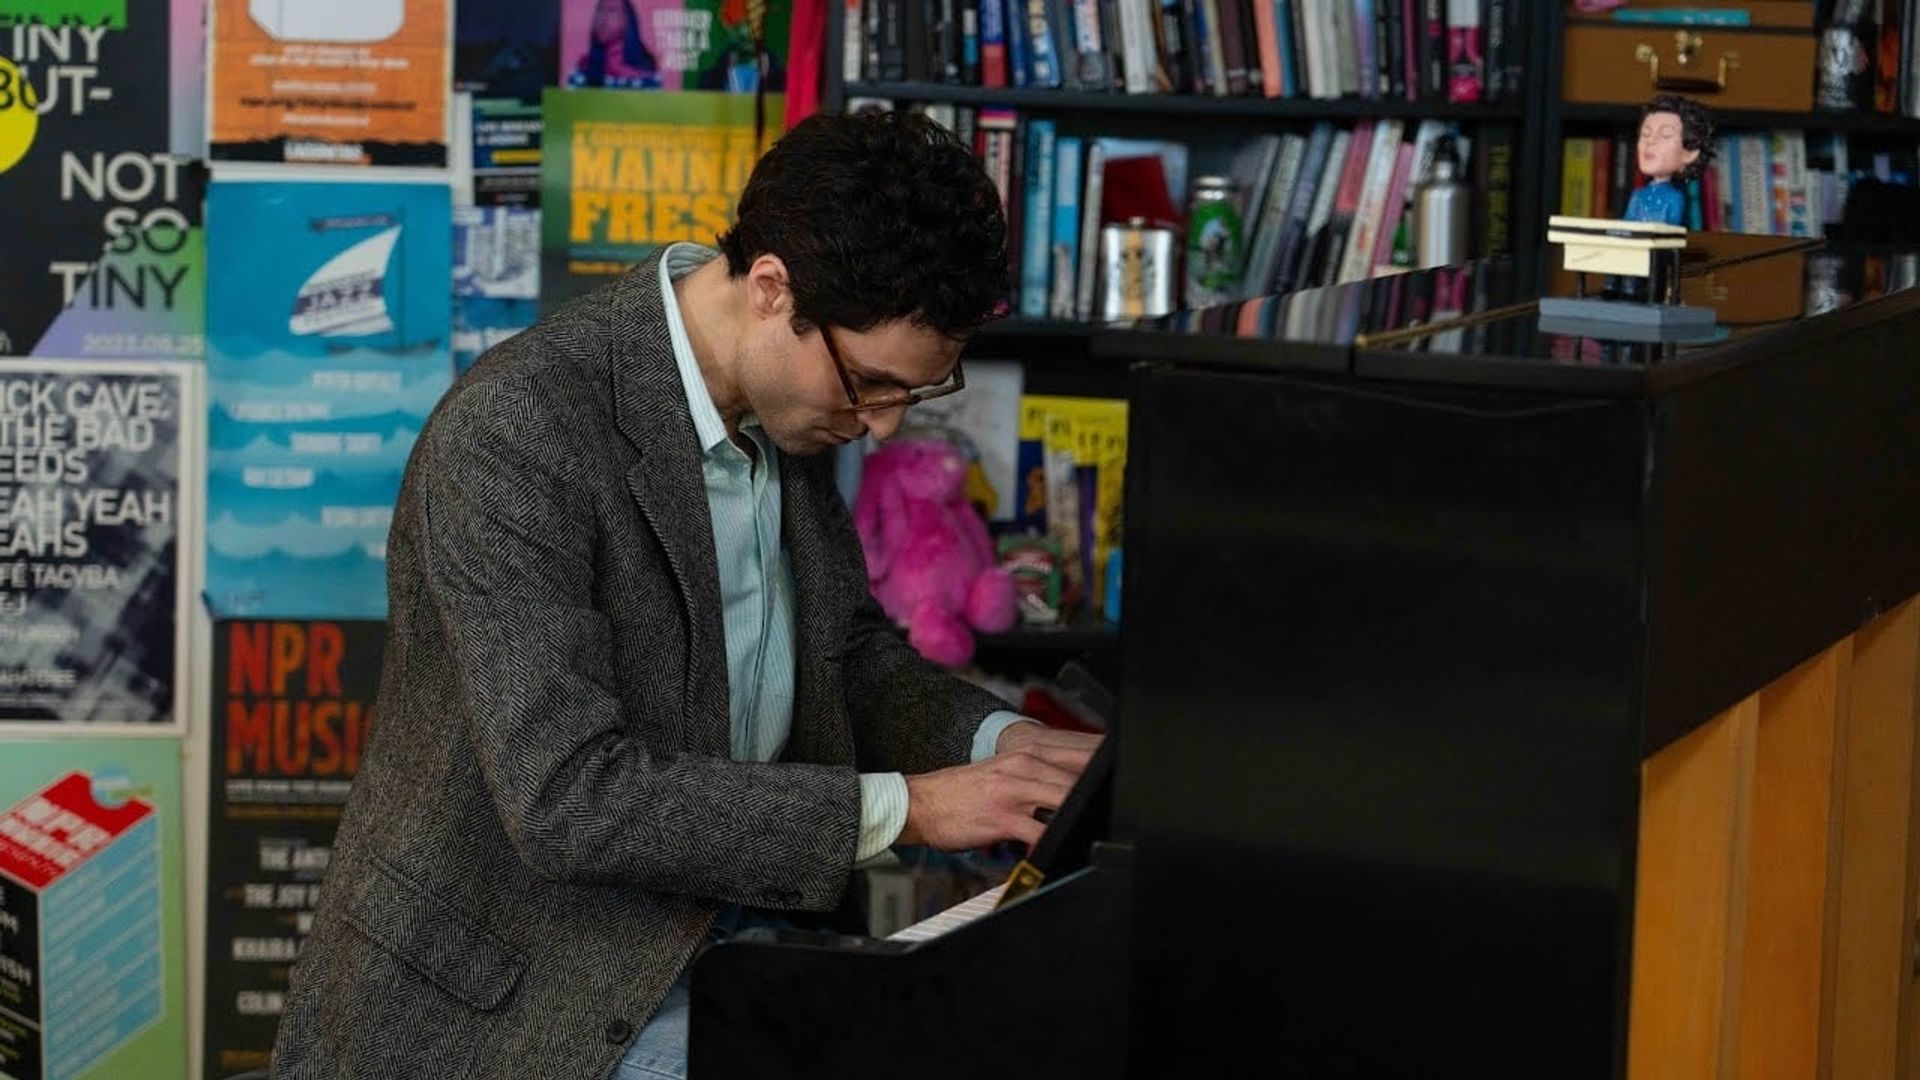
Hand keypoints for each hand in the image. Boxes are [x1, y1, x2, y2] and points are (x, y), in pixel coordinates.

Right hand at [897, 724, 1103, 851]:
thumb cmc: (961, 794)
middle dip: (1093, 801)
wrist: (920, 803)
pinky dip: (1052, 843)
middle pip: (1076, 782)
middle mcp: (1022, 767)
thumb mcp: (1003, 775)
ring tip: (1083, 833)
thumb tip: (1066, 796)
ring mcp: (1013, 793)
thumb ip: (1035, 781)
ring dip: (1076, 820)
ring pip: (1064, 803)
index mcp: (1025, 756)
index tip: (1108, 793)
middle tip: (1102, 818)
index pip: (1076, 761)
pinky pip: (1039, 833)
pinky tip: (1055, 850)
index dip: (1098, 778)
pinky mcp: (1002, 818)